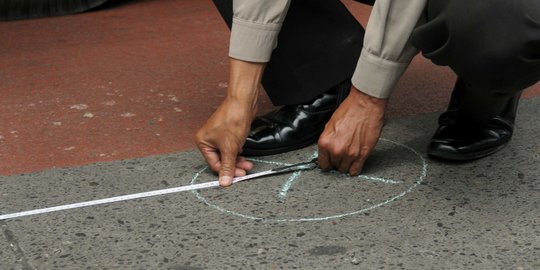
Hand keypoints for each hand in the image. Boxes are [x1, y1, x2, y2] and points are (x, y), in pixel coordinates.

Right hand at [195, 59, 264, 185]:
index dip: (227, 171)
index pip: (214, 164)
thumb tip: (224, 182)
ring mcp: (218, 137)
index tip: (239, 175)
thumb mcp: (230, 147)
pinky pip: (231, 148)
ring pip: (228, 155)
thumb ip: (228, 166)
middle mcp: (208, 140)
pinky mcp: (227, 134)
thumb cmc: (233, 119)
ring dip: (238, 160)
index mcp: (203, 143)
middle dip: (234, 165)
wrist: (242, 103)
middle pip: (221, 160)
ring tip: (248, 163)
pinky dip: (238, 152)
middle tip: (245, 169)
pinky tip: (244, 153)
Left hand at [318, 87, 387, 174]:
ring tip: (348, 156)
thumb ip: (328, 140)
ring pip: (344, 170)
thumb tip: (326, 151)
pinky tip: (354, 162)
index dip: (327, 162)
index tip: (330, 160)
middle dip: (337, 161)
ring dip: (346, 164)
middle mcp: (336, 150)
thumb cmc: (349, 110)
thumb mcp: (330, 125)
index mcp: (325, 142)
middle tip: (341, 154)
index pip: (323, 163)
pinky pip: (355, 170)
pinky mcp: (363, 154)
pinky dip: (354, 169)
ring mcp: (350, 154)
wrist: (365, 104)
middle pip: (334, 166)